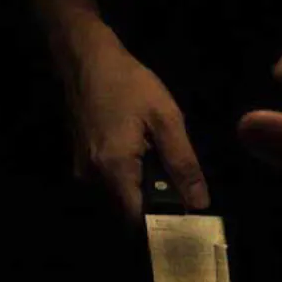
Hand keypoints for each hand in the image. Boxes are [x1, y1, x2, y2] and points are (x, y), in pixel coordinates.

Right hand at [67, 36, 209, 221]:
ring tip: (167, 170)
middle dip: (158, 205)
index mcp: (114, 168)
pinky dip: (133, 178)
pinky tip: (148, 159)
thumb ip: (184, 164)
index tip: (186, 223)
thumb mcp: (167, 120)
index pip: (138, 220)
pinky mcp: (82, 161)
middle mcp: (93, 177)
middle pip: (130, 209)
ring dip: (145, 190)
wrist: (86, 57)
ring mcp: (84, 170)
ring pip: (121, 196)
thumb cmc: (129, 84)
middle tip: (184, 191)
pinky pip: (112, 182)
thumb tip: (199, 203)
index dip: (163, 224)